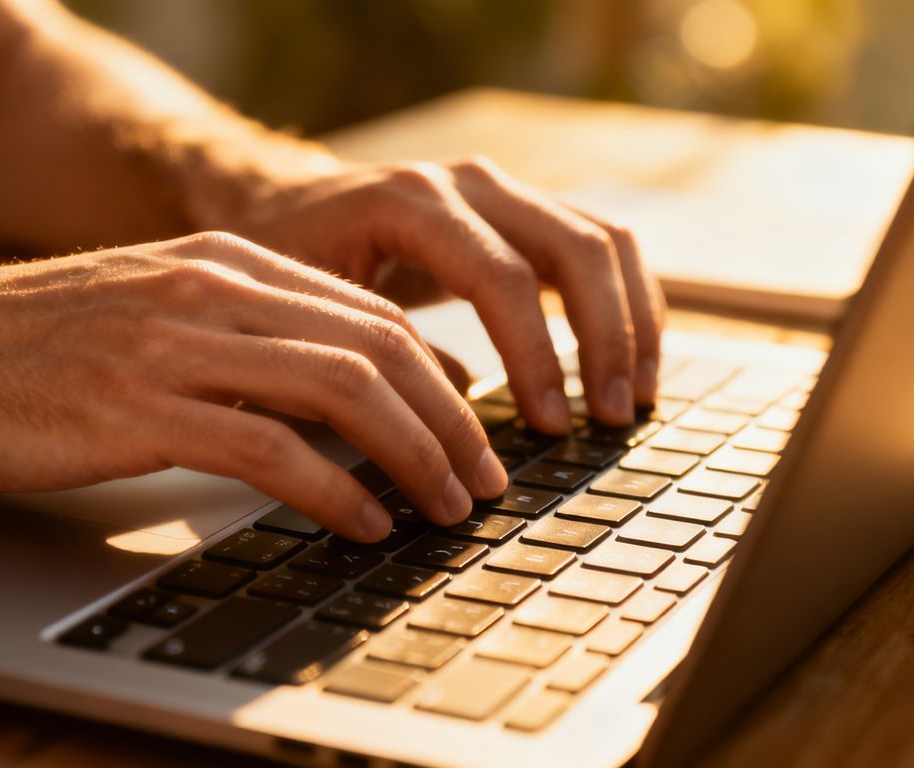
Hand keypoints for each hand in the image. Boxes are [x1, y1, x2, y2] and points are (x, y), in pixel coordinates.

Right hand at [0, 234, 508, 540]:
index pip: (371, 315)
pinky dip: (336, 489)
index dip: (439, 380)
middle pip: (378, 348)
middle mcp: (214, 289)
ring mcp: (177, 343)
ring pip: (342, 389)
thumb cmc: (32, 346)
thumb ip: (242, 338)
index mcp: (226, 262)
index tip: (469, 433)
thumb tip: (331, 396)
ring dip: (413, 456)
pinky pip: (272, 448)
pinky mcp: (140, 406)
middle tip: (480, 482)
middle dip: (450, 424)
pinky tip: (364, 521)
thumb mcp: (152, 313)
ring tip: (444, 507)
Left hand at [222, 156, 665, 432]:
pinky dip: (628, 304)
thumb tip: (434, 449)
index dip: (535, 355)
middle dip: (605, 338)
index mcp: (411, 201)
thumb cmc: (287, 262)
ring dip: (632, 322)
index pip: (501, 276)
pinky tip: (629, 364)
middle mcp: (469, 184)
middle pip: (576, 246)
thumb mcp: (304, 310)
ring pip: (604, 240)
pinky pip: (601, 246)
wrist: (281, 200)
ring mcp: (504, 191)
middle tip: (606, 419)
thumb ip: (367, 361)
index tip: (549, 427)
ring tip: (633, 399)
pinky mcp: (524, 212)